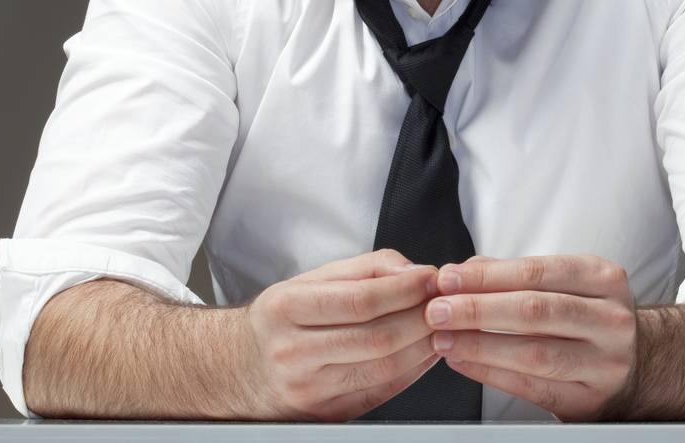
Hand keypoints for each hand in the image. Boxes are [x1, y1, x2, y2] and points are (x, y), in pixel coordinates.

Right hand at [244, 249, 441, 420]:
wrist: (239, 367)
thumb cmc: (280, 320)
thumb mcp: (309, 280)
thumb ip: (365, 269)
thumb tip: (412, 272)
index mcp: (287, 308)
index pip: (360, 300)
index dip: (405, 290)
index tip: (431, 278)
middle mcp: (294, 351)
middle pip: (378, 337)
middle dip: (422, 318)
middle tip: (445, 303)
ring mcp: (308, 388)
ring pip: (384, 368)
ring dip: (423, 346)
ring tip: (440, 326)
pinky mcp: (325, 414)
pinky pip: (380, 393)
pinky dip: (412, 372)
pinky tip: (423, 353)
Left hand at [423, 254, 639, 421]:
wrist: (637, 365)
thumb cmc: (589, 318)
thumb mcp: (568, 285)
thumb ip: (516, 275)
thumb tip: (463, 272)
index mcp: (603, 280)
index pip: (538, 272)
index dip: (488, 276)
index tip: (449, 279)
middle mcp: (610, 320)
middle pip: (536, 311)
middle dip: (478, 309)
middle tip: (437, 310)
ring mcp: (604, 363)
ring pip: (535, 353)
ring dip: (481, 345)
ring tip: (444, 339)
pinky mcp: (589, 401)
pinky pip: (534, 388)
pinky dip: (493, 374)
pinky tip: (465, 362)